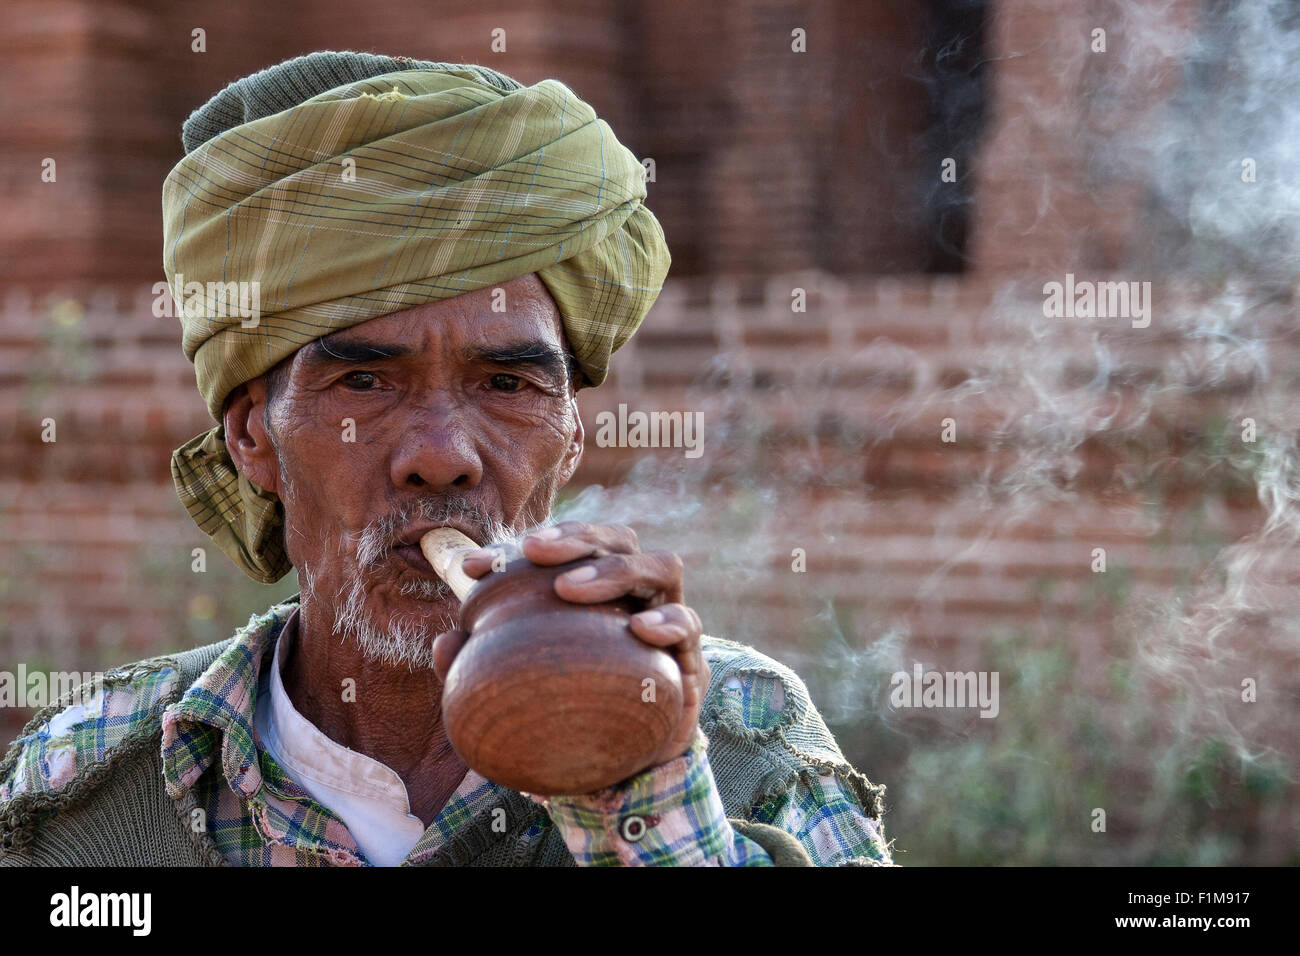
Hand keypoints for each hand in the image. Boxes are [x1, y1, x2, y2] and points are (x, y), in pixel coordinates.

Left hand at [431, 521, 709, 775]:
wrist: (623, 775)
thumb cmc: (568, 720)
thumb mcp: (516, 696)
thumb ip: (481, 669)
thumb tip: (441, 644)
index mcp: (592, 590)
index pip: (562, 550)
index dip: (520, 547)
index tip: (474, 567)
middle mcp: (632, 594)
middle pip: (616, 539)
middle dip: (574, 537)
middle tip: (532, 552)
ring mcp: (665, 618)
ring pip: (660, 565)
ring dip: (614, 569)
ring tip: (569, 588)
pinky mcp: (690, 656)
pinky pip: (687, 623)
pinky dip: (667, 619)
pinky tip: (641, 629)